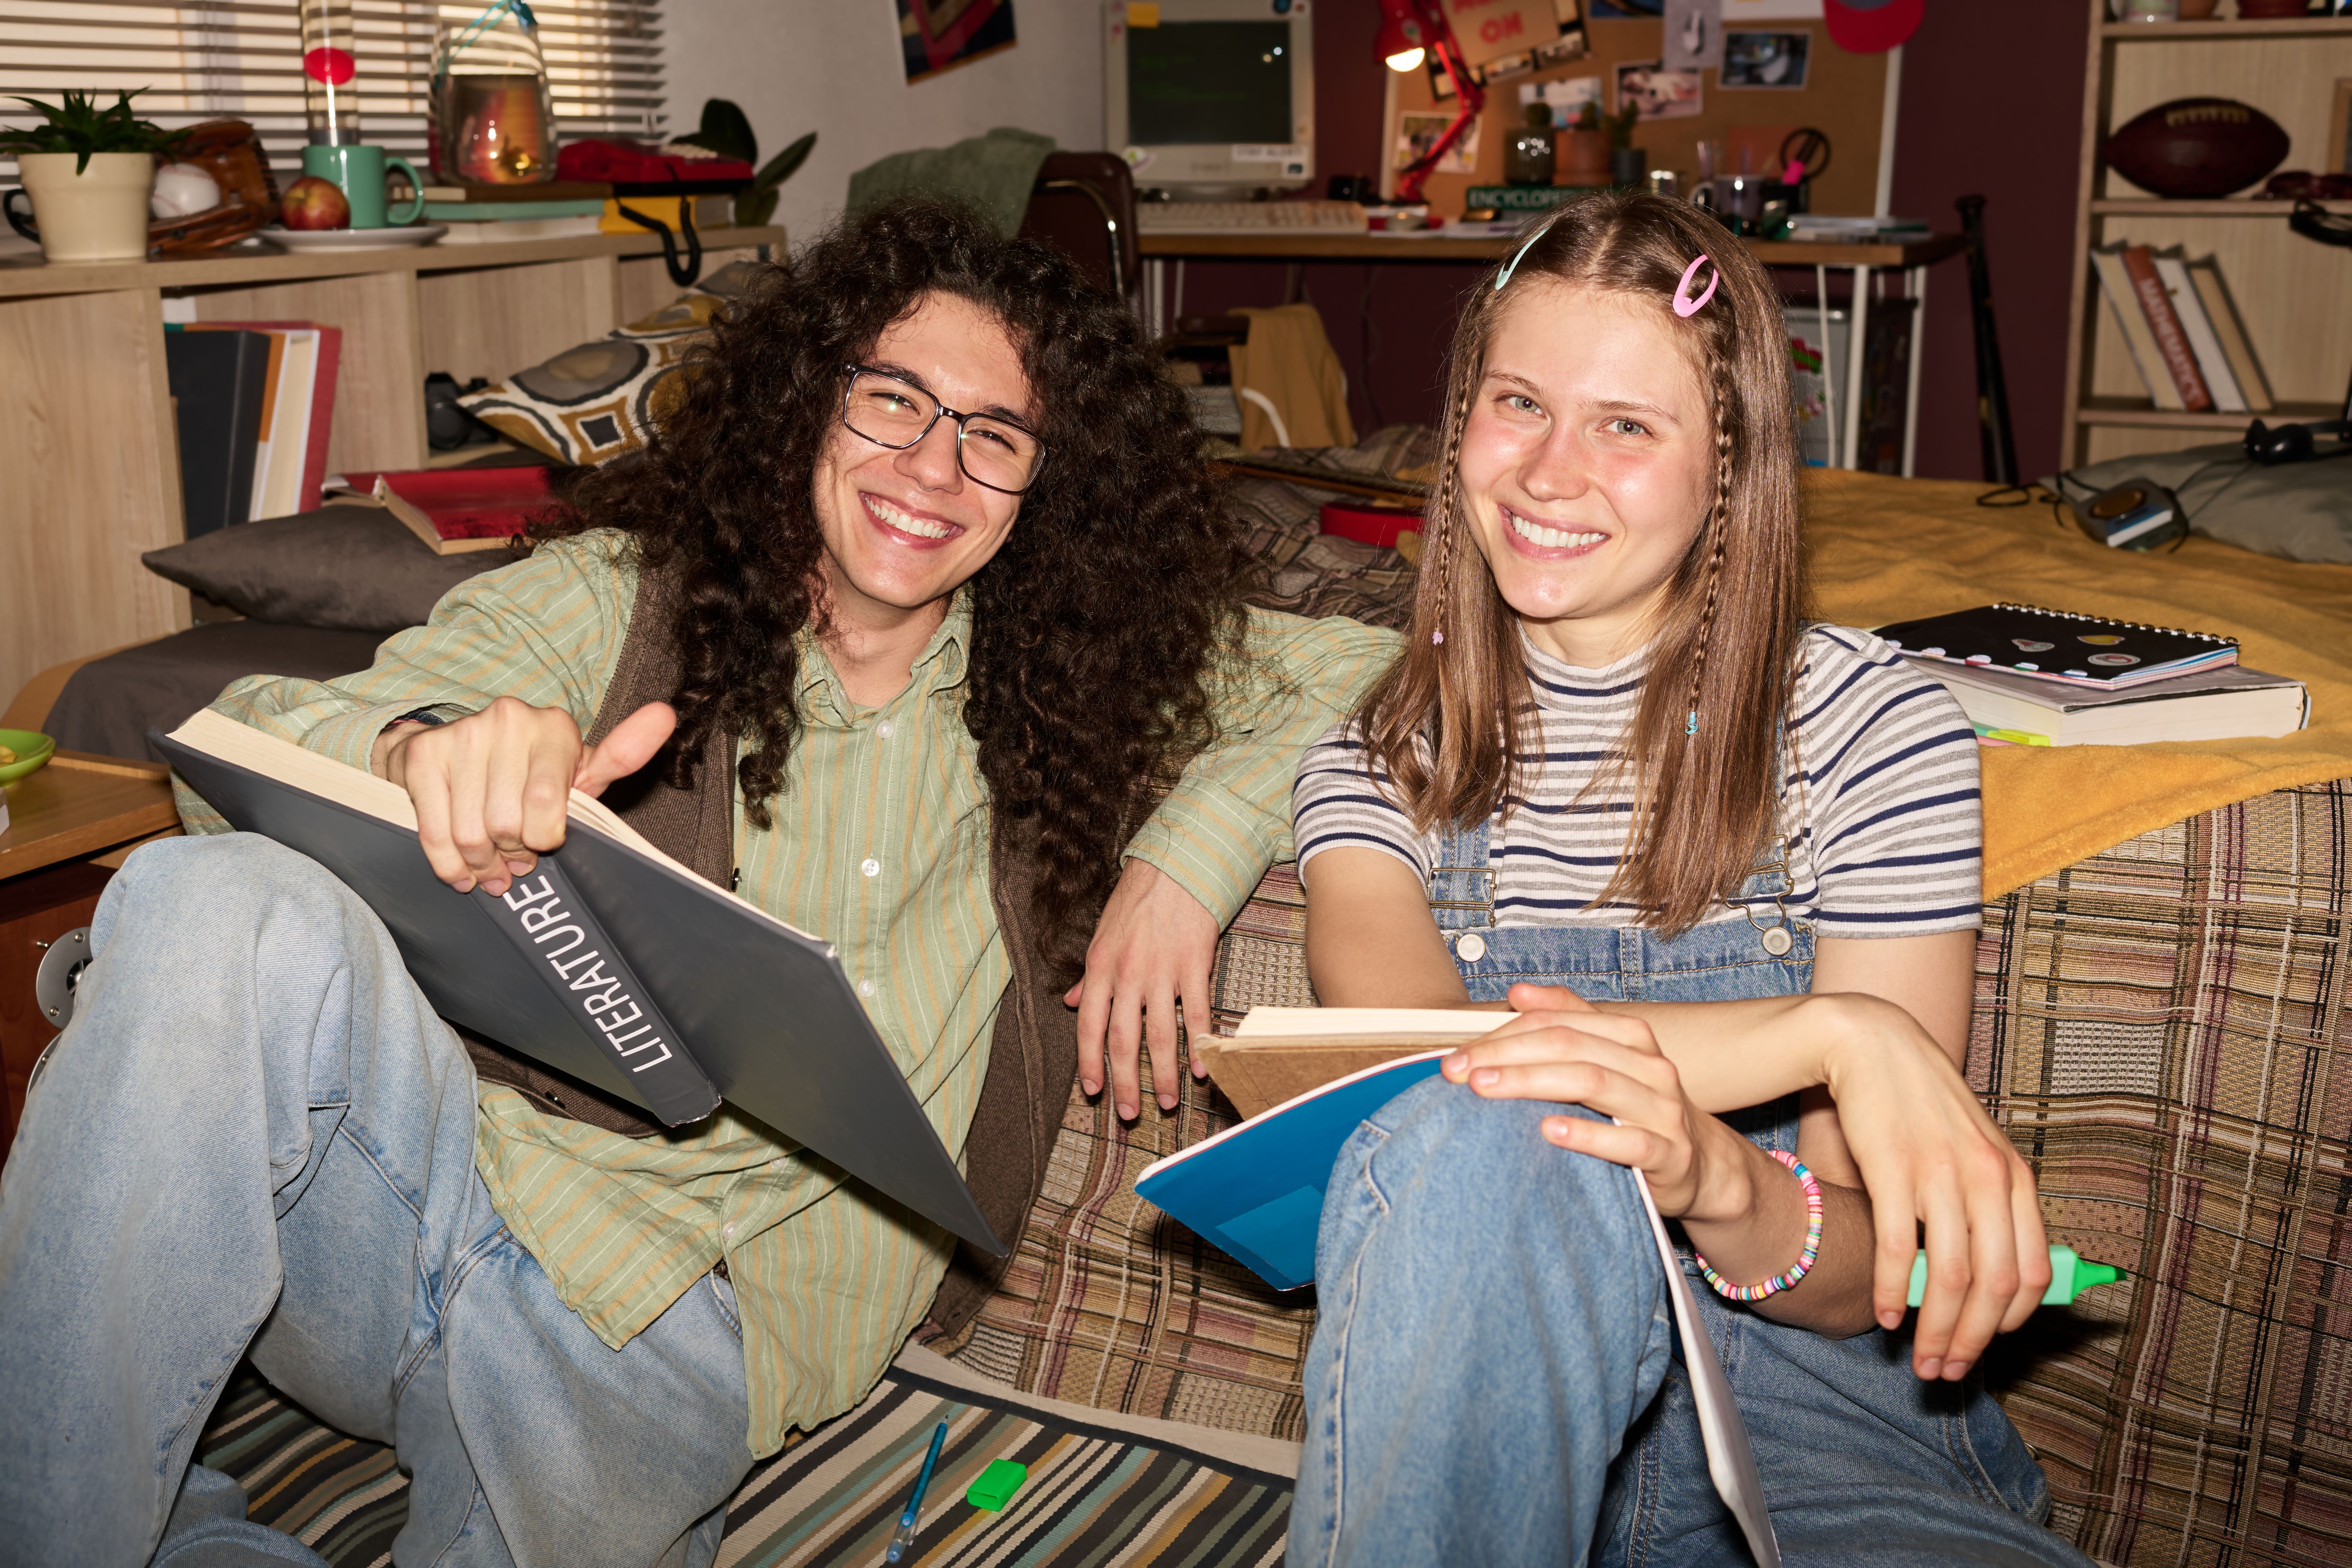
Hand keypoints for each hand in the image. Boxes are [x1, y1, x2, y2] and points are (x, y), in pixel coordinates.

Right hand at [374, 698, 675, 894]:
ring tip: (489, 862)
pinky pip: (436, 833)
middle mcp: (510, 721)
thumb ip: (621, 756)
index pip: (550, 808)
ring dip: (481, 863)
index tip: (543, 842)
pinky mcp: (424, 756)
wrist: (451, 750)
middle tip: (513, 855)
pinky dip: (448, 864)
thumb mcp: (576, 770)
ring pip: (473, 835)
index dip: (543, 840)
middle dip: (511, 853)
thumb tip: (666, 715)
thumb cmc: (525, 773)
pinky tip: (460, 868)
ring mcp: (463, 735)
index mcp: (556, 728)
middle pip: (509, 826)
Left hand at [1065, 857, 1219, 1118]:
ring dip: (1164, 1074)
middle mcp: (1127, 973)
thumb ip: (1090, 976)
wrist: (1176, 864)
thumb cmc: (1138, 900)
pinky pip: (1197, 1013)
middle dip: (1125, 1082)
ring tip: (1167, 1101)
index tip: (1093, 1091)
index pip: (1089, 1026)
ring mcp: (1162, 970)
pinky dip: (1200, 1044)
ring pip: (1160, 1034)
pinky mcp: (1195, 964)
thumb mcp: (1102, 935)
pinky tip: (1202, 1068)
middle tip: (1128, 1112)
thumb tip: (1073, 1003)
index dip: (1089, 1062)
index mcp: (1100, 967)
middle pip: (1123, 1040)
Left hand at [1437, 983, 1751, 1221]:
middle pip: (1569, 1046)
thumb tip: (1518, 992)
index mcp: (1630, 1037)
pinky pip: (1628, 1140)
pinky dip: (1587, 1135)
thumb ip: (1567, 1022)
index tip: (1456, 1054)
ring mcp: (1662, 1108)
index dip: (1504, 1033)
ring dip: (1533, 1083)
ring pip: (1593, 1083)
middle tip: (1458, 1071)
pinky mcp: (1669, 1152)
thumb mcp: (1608, 1060)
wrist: (1699, 1165)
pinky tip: (1550, 1131)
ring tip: (1487, 1089)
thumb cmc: (1639, 1110)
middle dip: (1506, 1055)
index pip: (1558, 1022)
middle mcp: (1649, 1065)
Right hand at [1813, 993, 2049, 1379]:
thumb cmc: (1922, 1107)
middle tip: (1948, 1371)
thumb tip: (1988, 1282)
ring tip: (1919, 1358)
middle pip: (1993, 1284)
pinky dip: (1890, 1289)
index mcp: (2014, 1176)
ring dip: (1935, 1329)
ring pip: (1949, 1275)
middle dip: (1971, 1340)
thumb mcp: (1973, 1153)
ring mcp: (1940, 1172)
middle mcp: (1986, 1177)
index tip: (1982, 1347)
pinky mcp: (1893, 1168)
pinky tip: (1884, 1314)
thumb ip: (1988, 1208)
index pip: (2032, 1272)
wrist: (1873, 1045)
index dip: (2009, 1323)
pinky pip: (1897, 1245)